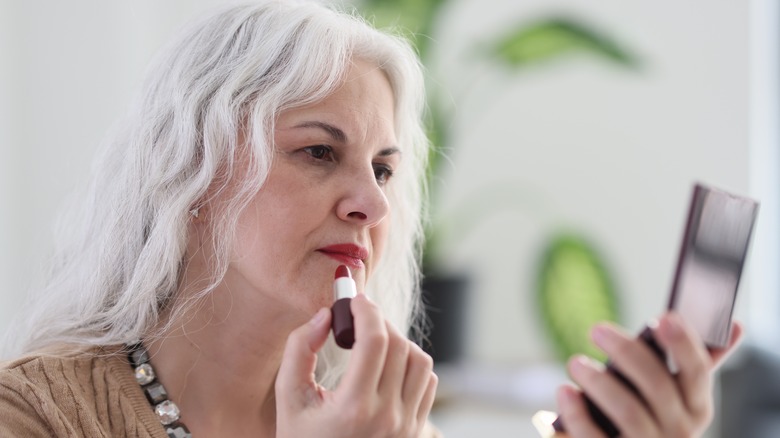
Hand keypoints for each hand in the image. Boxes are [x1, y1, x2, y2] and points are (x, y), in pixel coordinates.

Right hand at [275, 294, 437, 437]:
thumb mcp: (289, 399)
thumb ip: (299, 349)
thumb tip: (326, 314)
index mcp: (354, 409)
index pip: (374, 342)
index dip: (366, 311)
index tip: (354, 299)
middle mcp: (387, 418)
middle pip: (398, 345)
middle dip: (379, 321)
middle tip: (359, 316)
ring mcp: (407, 426)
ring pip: (420, 360)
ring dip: (399, 341)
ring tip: (374, 341)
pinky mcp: (417, 430)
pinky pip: (427, 381)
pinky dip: (412, 363)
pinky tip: (388, 365)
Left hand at [555, 313, 742, 436]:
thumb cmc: (649, 412)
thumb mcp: (676, 392)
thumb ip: (695, 360)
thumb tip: (732, 324)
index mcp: (696, 406)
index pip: (697, 371)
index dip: (683, 343)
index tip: (662, 316)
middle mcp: (679, 431)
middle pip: (657, 386)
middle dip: (627, 353)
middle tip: (596, 329)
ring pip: (628, 412)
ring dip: (599, 383)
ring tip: (576, 362)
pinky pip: (596, 437)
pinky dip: (578, 414)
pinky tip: (565, 392)